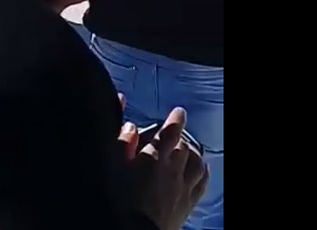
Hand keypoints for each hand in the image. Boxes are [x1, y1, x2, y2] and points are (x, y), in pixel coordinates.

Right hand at [130, 108, 208, 229]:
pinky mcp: (188, 203)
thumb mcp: (113, 167)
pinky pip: (202, 184)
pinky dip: (203, 173)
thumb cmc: (120, 199)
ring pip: (197, 163)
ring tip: (189, 150)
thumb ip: (122, 143)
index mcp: (153, 157)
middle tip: (174, 135)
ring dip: (193, 153)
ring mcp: (183, 187)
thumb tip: (130, 125)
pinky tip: (202, 170)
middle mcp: (172, 169)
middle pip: (183, 147)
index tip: (179, 112)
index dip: (176, 120)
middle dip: (180, 138)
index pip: (170, 132)